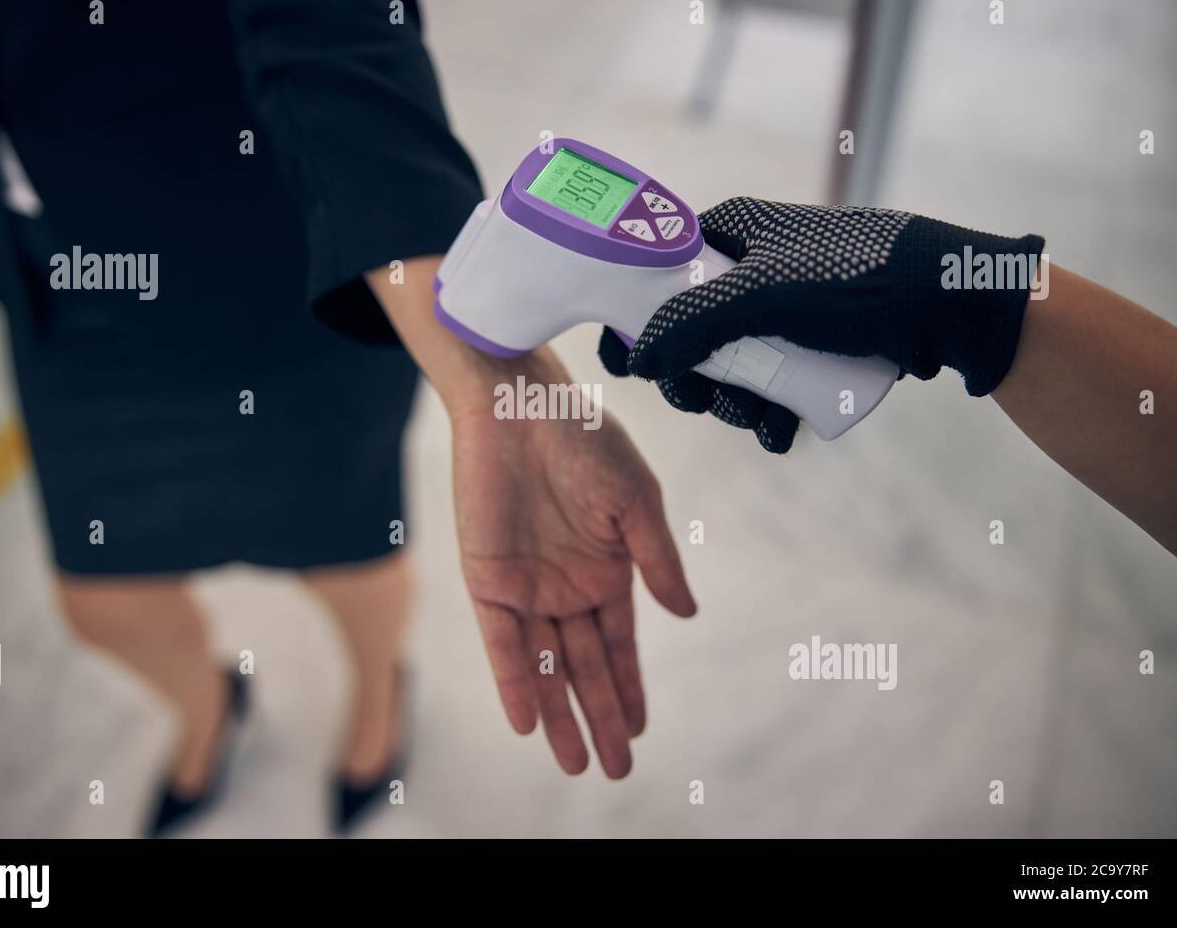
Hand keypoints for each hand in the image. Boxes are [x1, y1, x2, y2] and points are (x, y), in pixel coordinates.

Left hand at [449, 356, 695, 777]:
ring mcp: (527, 587)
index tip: (639, 732)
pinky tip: (529, 722)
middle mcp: (567, 587)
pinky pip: (502, 642)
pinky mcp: (488, 580)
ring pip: (544, 666)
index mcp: (607, 571)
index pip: (618, 646)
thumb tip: (688, 614)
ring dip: (559, 713)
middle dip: (600, 717)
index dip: (628, 689)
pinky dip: (515, 682)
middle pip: (584, 667)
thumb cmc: (585, 441)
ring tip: (574, 763)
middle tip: (614, 769)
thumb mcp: (636, 501)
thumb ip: (657, 560)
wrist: (519, 406)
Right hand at [601, 197, 1044, 452]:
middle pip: (689, 331)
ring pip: (731, 365)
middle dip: (695, 378)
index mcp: (732, 233)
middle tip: (704, 404)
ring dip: (734, 405)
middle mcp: (750, 266)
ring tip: (760, 423)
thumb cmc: (861, 281)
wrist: (955, 308)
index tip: (628, 365)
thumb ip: (694, 322)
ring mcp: (782, 308)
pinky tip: (782, 434)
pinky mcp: (812, 344)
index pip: (657, 271)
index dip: (636, 318)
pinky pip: (771, 383)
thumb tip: (637, 360)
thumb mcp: (765, 295)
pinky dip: (768, 414)